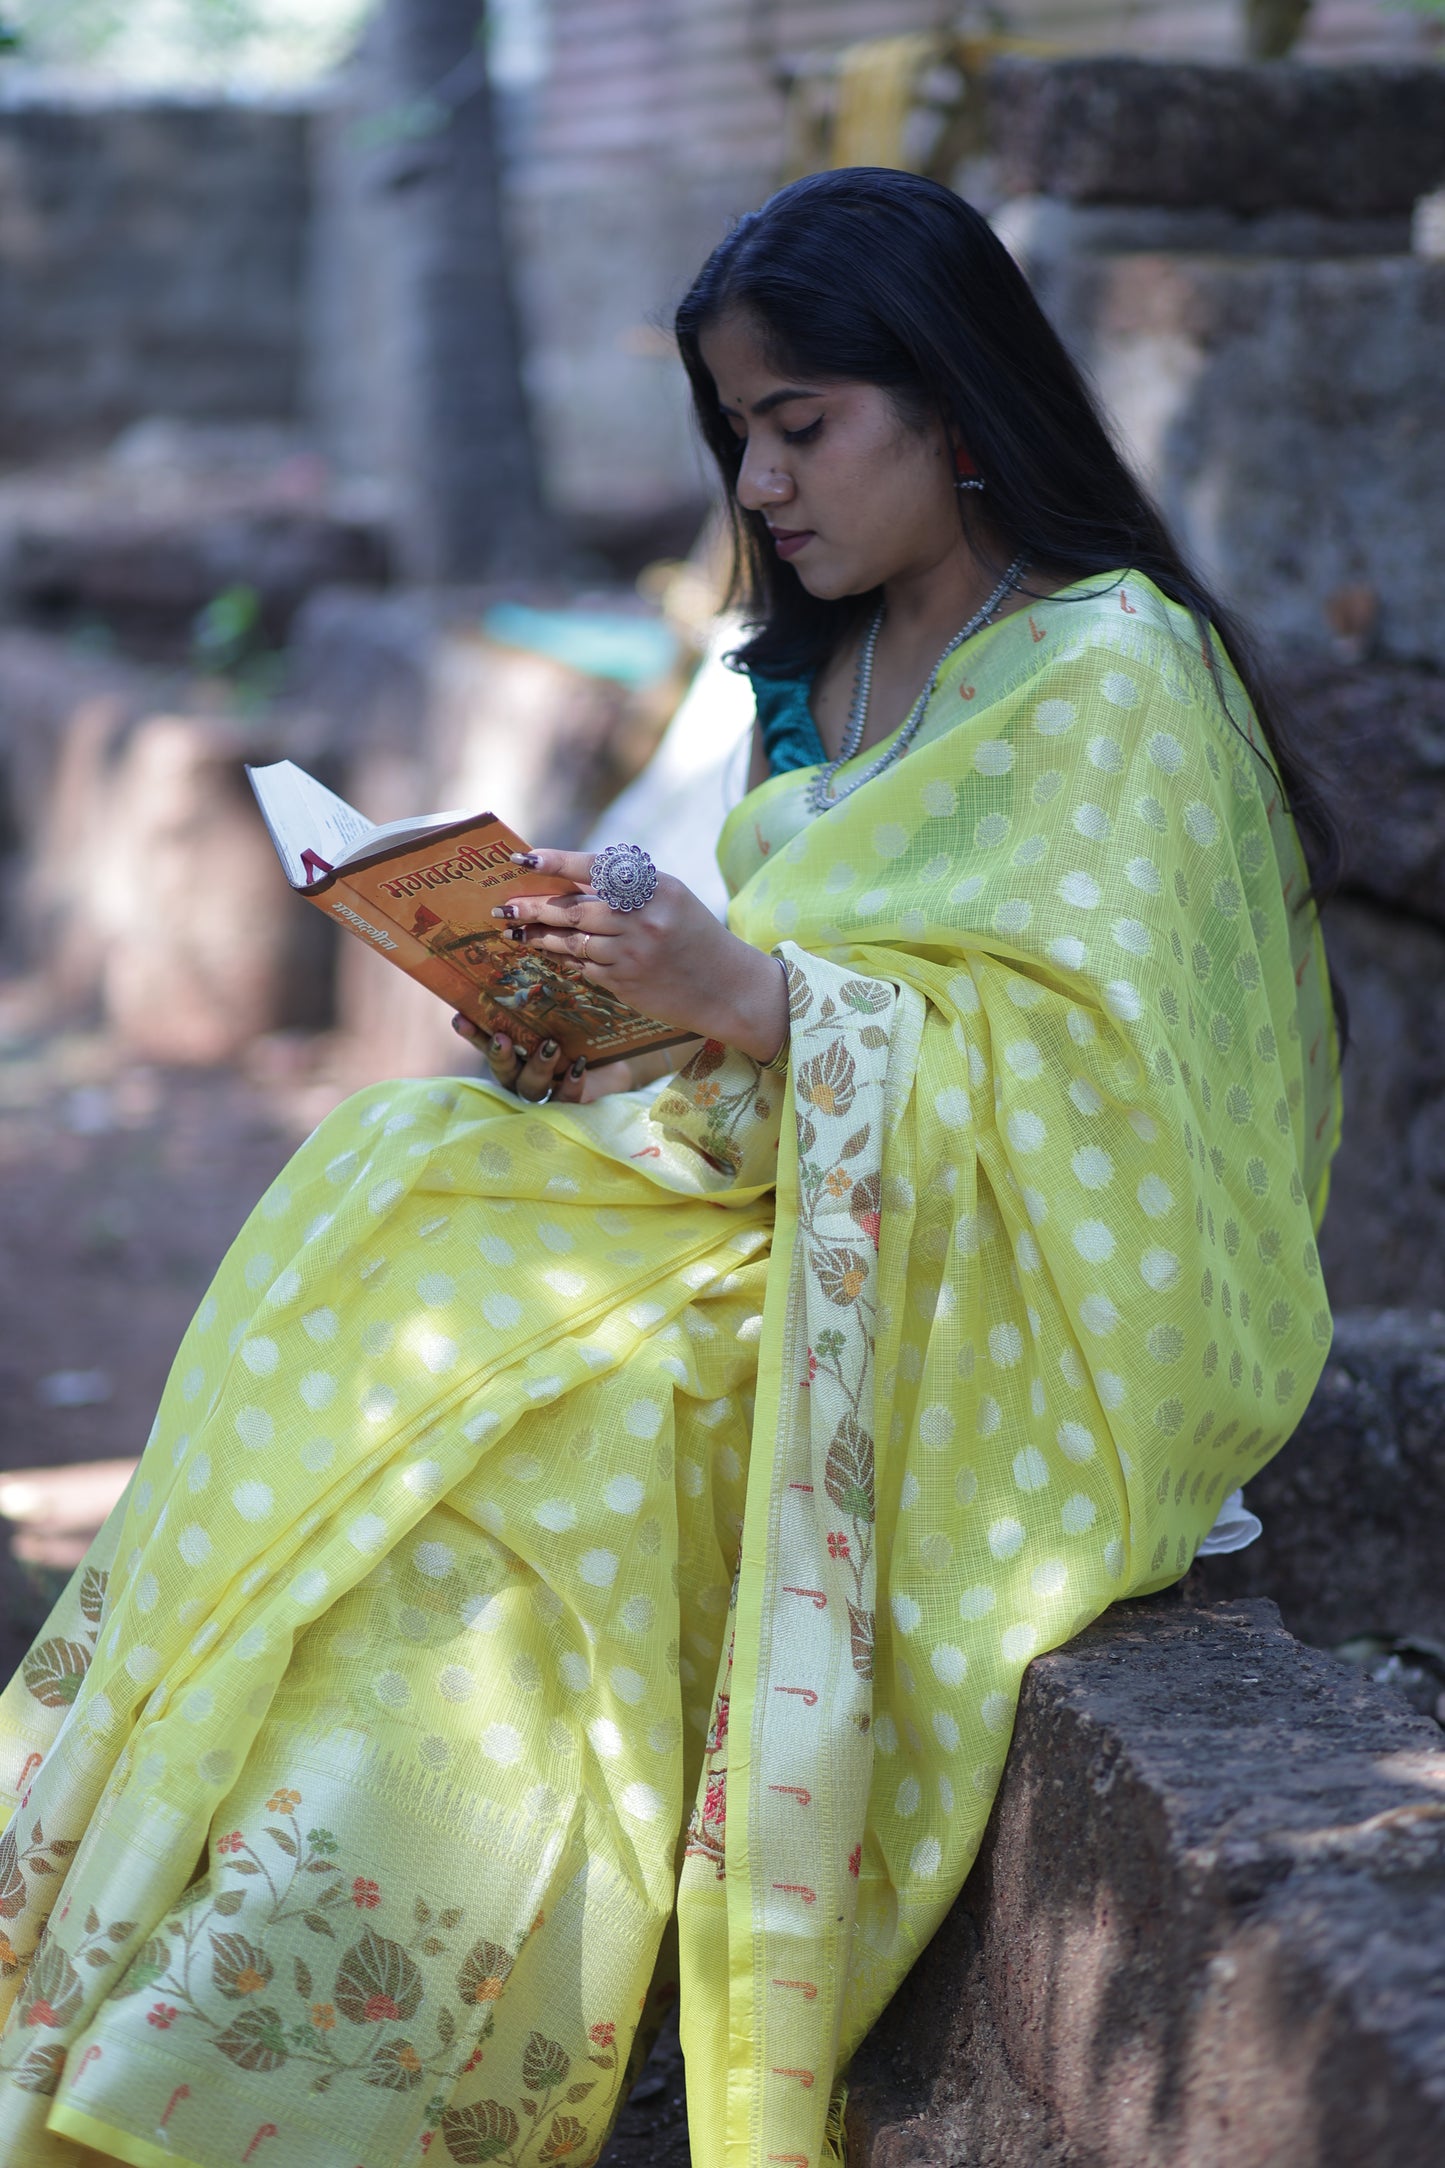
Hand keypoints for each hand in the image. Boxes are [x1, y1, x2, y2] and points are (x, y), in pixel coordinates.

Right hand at [450, 1019, 640, 1103]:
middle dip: (500, 1054)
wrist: (614, 1065)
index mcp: (514, 1053)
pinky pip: (566, 1099)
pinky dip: (570, 1084)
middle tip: (502, 1038)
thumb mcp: (561, 1016)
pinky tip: (578, 1067)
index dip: (472, 1033)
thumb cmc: (578, 1035)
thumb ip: (544, 1000)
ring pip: (531, 1088)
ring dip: (538, 1067)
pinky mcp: (570, 1103)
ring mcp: (545, 1092)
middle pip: (503, 1070)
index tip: (461, 1018)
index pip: (486, 1043)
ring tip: (550, 1046)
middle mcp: (522, 1075)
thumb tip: (532, 958)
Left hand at [490, 850, 788, 1062]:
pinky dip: (567, 958)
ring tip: (515, 930)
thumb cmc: (694, 936)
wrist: (727, 987)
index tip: (525, 859)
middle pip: (575, 909)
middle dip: (534, 907)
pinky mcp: (626, 982)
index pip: (599, 869)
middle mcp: (644, 918)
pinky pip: (585, 967)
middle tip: (504, 906)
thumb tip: (568, 882)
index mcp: (657, 887)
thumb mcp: (671, 899)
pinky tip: (549, 953)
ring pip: (573, 941)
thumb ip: (627, 889)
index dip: (558, 863)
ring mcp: (634, 953)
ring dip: (540, 936)